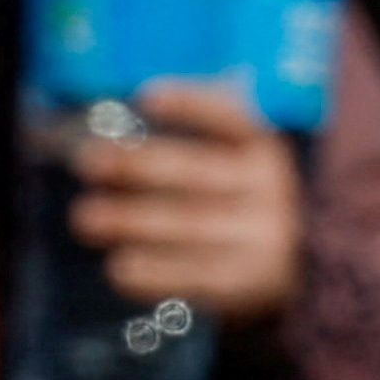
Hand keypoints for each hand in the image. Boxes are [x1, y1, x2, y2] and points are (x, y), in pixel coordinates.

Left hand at [64, 80, 304, 326]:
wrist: (295, 264)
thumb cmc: (237, 195)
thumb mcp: (235, 155)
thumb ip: (198, 128)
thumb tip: (133, 103)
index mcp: (262, 148)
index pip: (232, 120)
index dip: (192, 106)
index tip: (147, 97)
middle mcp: (269, 190)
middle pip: (196, 173)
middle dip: (138, 166)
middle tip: (88, 161)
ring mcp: (262, 238)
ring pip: (189, 226)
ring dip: (132, 221)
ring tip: (84, 217)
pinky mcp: (249, 282)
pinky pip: (197, 277)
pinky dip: (155, 274)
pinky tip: (118, 269)